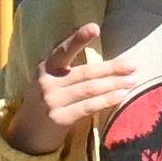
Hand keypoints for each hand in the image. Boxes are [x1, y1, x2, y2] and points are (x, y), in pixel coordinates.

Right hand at [24, 23, 137, 148]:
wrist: (27, 133)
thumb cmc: (47, 99)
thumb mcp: (50, 77)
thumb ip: (66, 60)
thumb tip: (91, 31)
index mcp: (46, 67)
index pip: (63, 50)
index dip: (78, 38)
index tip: (95, 27)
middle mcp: (47, 82)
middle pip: (85, 72)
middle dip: (112, 68)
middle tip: (134, 65)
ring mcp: (52, 101)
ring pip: (89, 89)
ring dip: (115, 84)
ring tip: (133, 81)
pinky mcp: (59, 118)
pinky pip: (87, 107)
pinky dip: (106, 100)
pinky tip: (121, 96)